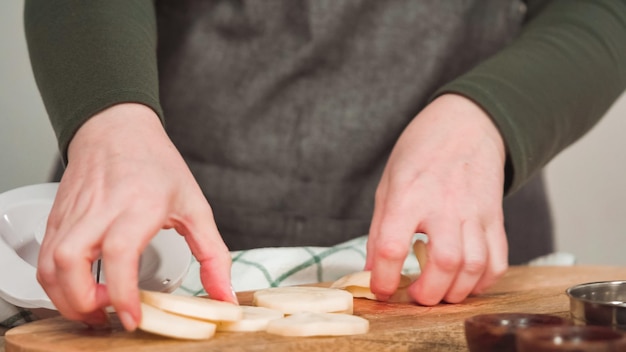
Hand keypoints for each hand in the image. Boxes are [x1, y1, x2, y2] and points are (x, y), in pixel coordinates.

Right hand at [37, 103, 234, 330]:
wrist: (117, 129)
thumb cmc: (156, 164)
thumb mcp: (196, 205)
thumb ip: (213, 254)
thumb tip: (223, 294)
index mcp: (139, 204)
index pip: (119, 252)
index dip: (122, 291)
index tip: (132, 316)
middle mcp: (101, 209)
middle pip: (70, 262)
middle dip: (84, 302)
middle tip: (109, 316)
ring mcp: (74, 213)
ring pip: (49, 264)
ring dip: (65, 298)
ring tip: (94, 309)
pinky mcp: (58, 217)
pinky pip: (44, 257)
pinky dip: (56, 283)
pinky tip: (80, 289)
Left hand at [365, 94, 508, 304]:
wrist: (467, 124)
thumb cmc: (421, 152)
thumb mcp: (388, 184)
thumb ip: (380, 230)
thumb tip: (373, 271)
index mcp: (407, 194)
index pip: (392, 246)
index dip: (384, 278)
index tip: (382, 290)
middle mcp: (443, 204)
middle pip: (444, 261)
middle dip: (429, 293)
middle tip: (417, 297)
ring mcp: (474, 211)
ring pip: (475, 265)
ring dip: (457, 291)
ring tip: (441, 292)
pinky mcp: (496, 217)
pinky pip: (498, 259)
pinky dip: (483, 281)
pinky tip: (466, 281)